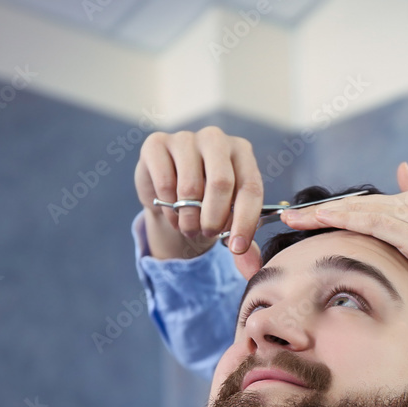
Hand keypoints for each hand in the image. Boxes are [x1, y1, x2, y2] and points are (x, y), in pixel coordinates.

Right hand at [134, 127, 261, 275]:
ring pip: (190, 187)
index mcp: (242, 153)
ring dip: (189, 218)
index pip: (250, 187)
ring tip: (189, 226)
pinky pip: (164, 182)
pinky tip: (172, 211)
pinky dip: (168, 207)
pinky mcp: (156, 143)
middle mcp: (216, 139)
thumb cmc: (206, 204)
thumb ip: (242, 241)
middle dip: (214, 219)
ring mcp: (185, 138)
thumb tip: (252, 267)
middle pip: (221, 183)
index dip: (245, 221)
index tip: (237, 248)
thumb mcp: (229, 220)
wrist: (170, 193)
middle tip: (208, 234)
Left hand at [280, 163, 407, 325]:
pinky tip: (319, 222)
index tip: (315, 217)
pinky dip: (342, 220)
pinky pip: (372, 224)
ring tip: (290, 219)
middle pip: (361, 204)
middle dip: (323, 211)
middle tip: (288, 215)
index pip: (376, 204)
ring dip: (322, 214)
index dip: (343, 210)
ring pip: (360, 210)